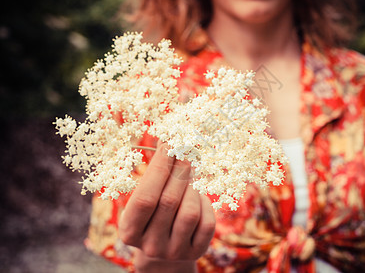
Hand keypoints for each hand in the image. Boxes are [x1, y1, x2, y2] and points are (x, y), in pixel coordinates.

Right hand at [118, 142, 215, 271]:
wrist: (163, 251)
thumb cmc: (151, 215)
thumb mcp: (142, 201)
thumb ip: (152, 179)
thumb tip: (168, 141)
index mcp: (129, 231)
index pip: (145, 198)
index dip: (158, 168)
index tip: (168, 144)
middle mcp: (151, 245)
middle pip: (168, 202)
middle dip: (179, 170)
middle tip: (185, 150)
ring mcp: (174, 251)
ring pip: (189, 212)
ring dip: (191, 187)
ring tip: (190, 173)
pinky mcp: (196, 252)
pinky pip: (206, 223)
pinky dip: (204, 203)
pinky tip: (198, 195)